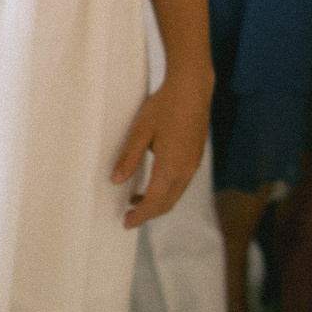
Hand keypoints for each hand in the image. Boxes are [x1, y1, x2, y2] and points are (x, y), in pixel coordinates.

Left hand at [113, 71, 210, 228]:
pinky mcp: (195, 157)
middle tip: (128, 217)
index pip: (154, 201)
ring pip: (175, 194)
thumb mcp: (140, 131)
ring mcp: (193, 164)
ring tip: (136, 201)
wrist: (192, 89)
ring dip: (157, 202)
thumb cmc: (165, 106)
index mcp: (171, 166)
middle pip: (167, 203)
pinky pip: (181, 182)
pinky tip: (153, 182)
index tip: (126, 223)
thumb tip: (116, 180)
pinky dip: (166, 190)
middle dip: (148, 213)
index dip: (139, 215)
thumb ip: (128, 157)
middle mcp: (186, 170)